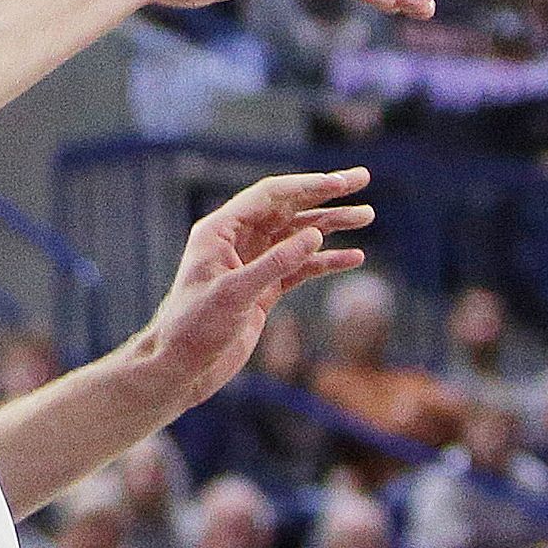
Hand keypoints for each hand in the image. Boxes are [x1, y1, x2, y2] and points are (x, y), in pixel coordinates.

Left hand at [126, 169, 372, 411]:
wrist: (181, 368)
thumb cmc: (194, 327)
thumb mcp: (234, 294)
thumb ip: (275, 263)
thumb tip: (315, 233)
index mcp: (221, 230)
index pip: (270, 197)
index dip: (307, 186)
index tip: (341, 182)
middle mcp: (237, 241)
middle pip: (288, 209)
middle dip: (325, 195)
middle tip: (362, 180)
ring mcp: (252, 265)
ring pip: (297, 236)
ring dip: (331, 225)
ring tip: (365, 216)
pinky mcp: (263, 290)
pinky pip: (299, 268)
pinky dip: (325, 261)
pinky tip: (353, 258)